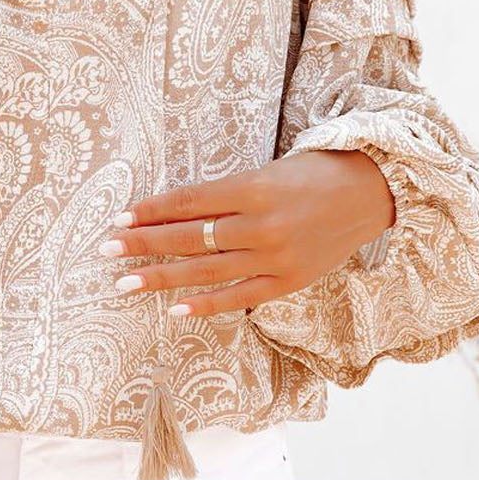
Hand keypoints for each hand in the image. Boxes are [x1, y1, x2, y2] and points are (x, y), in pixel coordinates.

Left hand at [101, 148, 396, 316]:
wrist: (371, 194)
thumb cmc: (313, 175)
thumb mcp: (267, 172)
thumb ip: (225, 196)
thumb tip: (172, 213)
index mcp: (254, 188)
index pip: (189, 202)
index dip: (151, 210)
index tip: (119, 218)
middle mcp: (261, 225)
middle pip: (190, 238)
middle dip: (144, 244)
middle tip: (107, 250)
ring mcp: (275, 257)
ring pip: (206, 270)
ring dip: (161, 277)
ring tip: (125, 281)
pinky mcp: (288, 282)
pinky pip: (238, 297)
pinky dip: (205, 304)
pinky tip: (173, 307)